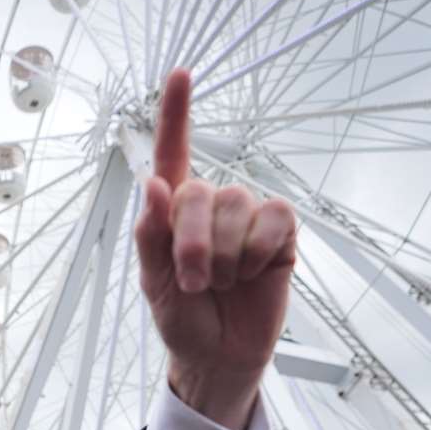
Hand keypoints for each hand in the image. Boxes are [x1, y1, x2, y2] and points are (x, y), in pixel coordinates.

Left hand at [135, 68, 295, 429]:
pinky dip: (259, 252)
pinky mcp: (280, 233)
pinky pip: (273, 221)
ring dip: (226, 257)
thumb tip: (152, 185)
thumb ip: (150, 235)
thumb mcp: (154, 283)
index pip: (174, 153)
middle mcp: (211, 203)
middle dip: (193, 244)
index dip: (177, 112)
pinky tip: (255, 272)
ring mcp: (247, 216)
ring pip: (236, 207)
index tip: (181, 73)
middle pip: (200, 192)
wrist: (219, 356)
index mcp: (173, 210)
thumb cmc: (183, 318)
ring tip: (224, 284)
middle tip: (194, 282)